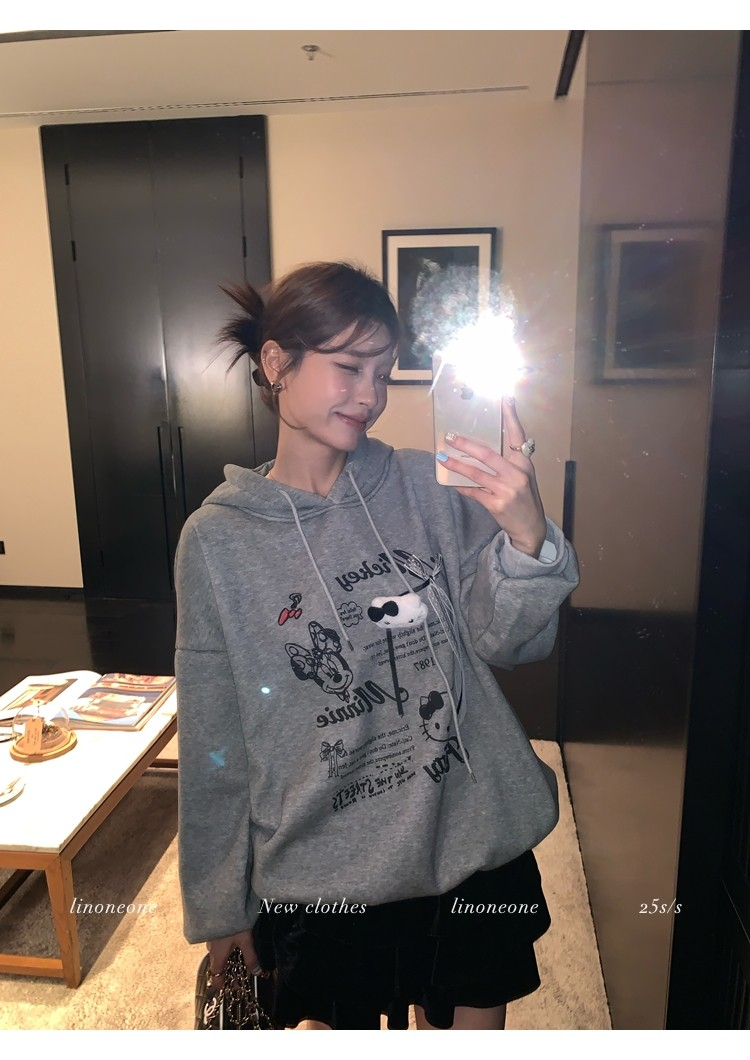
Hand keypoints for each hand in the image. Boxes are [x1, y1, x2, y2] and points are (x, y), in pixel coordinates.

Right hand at [207, 929, 261, 985]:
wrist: (222, 905)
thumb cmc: (232, 924)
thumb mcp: (245, 941)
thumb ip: (251, 958)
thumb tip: (256, 972)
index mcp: (217, 957)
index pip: (216, 977)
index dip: (222, 984)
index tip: (229, 987)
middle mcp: (211, 951)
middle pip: (218, 967)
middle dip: (228, 971)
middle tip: (240, 972)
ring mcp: (210, 941)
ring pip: (218, 955)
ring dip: (227, 959)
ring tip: (238, 957)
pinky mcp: (212, 932)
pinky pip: (217, 945)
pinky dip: (225, 948)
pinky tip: (233, 942)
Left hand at [439, 396, 546, 557]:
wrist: (530, 528)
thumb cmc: (524, 499)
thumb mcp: (522, 477)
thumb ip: (507, 463)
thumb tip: (480, 449)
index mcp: (524, 464)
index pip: (517, 436)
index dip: (511, 416)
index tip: (506, 398)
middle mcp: (517, 474)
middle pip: (488, 454)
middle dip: (466, 444)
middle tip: (450, 436)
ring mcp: (506, 490)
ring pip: (476, 473)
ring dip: (456, 465)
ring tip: (443, 457)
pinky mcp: (496, 504)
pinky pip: (473, 492)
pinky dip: (462, 487)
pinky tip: (453, 483)